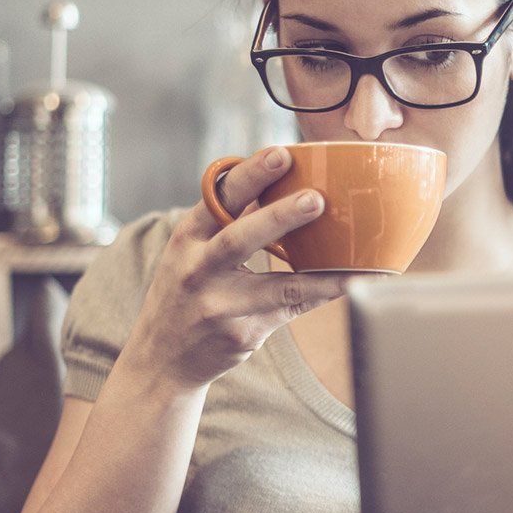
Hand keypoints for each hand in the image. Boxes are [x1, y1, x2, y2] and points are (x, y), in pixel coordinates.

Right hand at [125, 147, 352, 389]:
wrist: (161, 359)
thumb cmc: (186, 292)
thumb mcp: (192, 251)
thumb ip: (228, 220)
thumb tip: (274, 179)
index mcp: (187, 237)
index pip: (218, 198)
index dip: (250, 174)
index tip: (281, 153)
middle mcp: (198, 269)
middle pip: (239, 238)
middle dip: (278, 217)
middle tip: (315, 198)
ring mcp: (219, 306)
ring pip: (274, 286)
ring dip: (316, 274)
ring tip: (348, 259)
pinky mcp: (241, 333)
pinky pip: (290, 311)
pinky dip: (322, 296)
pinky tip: (352, 284)